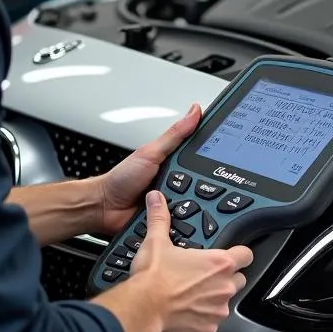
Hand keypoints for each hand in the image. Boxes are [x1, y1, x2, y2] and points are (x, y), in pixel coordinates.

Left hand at [95, 104, 201, 235]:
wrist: (105, 208)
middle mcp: (177, 180)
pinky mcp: (171, 218)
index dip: (214, 154)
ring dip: (192, 205)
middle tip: (186, 186)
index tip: (227, 155)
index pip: (201, 155)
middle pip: (204, 183)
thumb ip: (174, 134)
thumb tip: (195, 111)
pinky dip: (185, 220)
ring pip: (197, 204)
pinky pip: (186, 220)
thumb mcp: (151, 152)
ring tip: (179, 202)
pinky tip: (181, 217)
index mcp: (174, 159)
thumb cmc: (122, 179)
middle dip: (201, 187)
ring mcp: (174, 200)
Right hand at [131, 190, 253, 331]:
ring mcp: (218, 310)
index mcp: (218, 263)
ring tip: (191, 296)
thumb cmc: (153, 277)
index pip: (246, 255)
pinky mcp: (208, 330)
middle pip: (239, 279)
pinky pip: (211, 324)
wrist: (142, 308)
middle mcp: (224, 286)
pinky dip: (202, 319)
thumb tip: (156, 200)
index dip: (240, 254)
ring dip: (213, 299)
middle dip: (226, 278)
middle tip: (205, 277)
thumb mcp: (157, 241)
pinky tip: (186, 313)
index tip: (234, 255)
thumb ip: (160, 218)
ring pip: (225, 303)